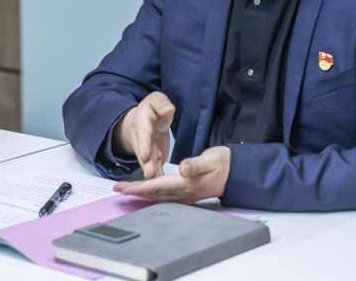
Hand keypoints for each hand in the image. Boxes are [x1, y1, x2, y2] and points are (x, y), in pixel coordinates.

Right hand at [113, 92, 174, 179]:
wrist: (146, 119)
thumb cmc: (153, 108)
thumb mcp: (157, 100)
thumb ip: (161, 104)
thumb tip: (168, 109)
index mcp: (142, 122)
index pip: (143, 134)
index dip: (143, 145)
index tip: (145, 155)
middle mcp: (142, 138)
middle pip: (143, 152)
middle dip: (146, 164)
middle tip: (149, 174)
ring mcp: (147, 149)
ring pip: (148, 162)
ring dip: (151, 172)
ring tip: (155, 182)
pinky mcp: (153, 157)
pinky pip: (155, 166)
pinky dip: (157, 176)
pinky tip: (161, 186)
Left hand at [113, 146, 230, 203]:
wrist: (237, 172)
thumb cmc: (224, 163)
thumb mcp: (212, 158)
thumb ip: (196, 164)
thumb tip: (182, 168)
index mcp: (187, 184)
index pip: (158, 187)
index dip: (139, 187)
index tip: (124, 188)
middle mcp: (184, 193)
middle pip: (154, 194)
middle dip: (135, 192)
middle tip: (118, 190)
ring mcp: (186, 195)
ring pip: (158, 196)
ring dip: (142, 193)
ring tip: (127, 190)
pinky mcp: (188, 193)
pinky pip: (165, 195)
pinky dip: (152, 193)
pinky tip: (147, 191)